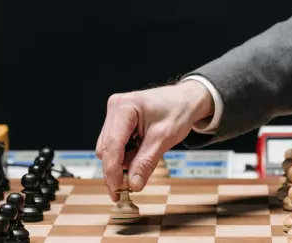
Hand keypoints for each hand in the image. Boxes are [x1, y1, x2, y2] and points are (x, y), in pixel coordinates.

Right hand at [95, 79, 214, 198]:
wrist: (186, 99)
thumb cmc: (178, 111)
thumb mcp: (164, 139)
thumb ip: (146, 162)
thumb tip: (133, 185)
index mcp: (124, 107)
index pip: (112, 145)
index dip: (112, 171)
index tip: (117, 191)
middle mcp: (115, 108)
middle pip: (106, 148)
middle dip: (116, 170)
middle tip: (128, 189)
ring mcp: (115, 114)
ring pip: (108, 149)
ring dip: (121, 163)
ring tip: (141, 165)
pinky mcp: (118, 121)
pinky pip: (115, 145)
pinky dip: (125, 156)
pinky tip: (138, 156)